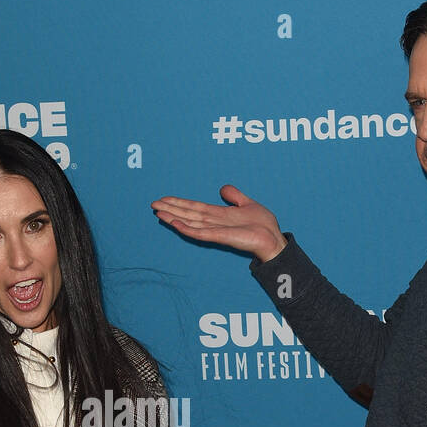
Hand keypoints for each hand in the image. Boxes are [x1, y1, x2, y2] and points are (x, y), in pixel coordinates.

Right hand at [152, 186, 286, 261]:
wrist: (272, 238)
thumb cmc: (263, 225)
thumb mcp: (247, 203)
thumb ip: (234, 196)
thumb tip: (222, 188)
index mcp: (219, 215)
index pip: (195, 207)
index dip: (180, 203)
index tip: (166, 199)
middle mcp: (214, 222)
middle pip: (188, 214)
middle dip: (171, 209)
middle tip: (153, 204)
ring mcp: (215, 230)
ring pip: (189, 222)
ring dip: (173, 217)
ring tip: (158, 212)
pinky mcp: (220, 236)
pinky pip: (199, 232)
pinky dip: (186, 228)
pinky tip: (174, 223)